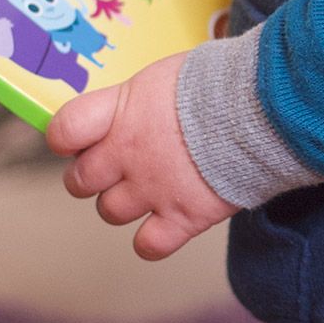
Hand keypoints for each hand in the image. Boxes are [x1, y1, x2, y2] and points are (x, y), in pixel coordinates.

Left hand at [47, 52, 239, 260]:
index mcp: (118, 113)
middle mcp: (126, 155)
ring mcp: (152, 190)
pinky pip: (148, 246)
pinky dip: (151, 242)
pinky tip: (165, 228)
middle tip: (117, 171)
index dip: (67, 139)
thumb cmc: (220, 84)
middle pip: (80, 181)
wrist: (260, 112)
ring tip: (149, 194)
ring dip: (122, 206)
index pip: (62, 131)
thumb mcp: (167, 76)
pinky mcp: (184, 218)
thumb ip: (142, 99)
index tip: (80, 141)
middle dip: (92, 178)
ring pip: (109, 213)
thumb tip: (144, 106)